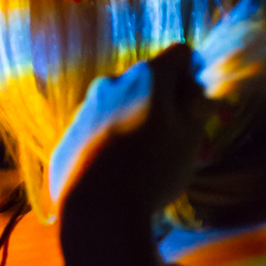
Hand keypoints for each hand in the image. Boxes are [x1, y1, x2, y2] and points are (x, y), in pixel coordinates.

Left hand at [62, 44, 211, 221]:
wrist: (97, 211)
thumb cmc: (153, 172)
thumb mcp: (190, 139)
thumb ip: (198, 107)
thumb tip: (195, 94)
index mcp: (146, 76)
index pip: (180, 54)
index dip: (194, 76)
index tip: (198, 105)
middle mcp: (110, 83)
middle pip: (147, 82)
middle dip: (164, 104)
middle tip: (178, 141)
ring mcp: (84, 110)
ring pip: (119, 107)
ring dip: (136, 124)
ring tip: (146, 163)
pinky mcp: (67, 138)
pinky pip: (95, 133)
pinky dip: (110, 145)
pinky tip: (118, 175)